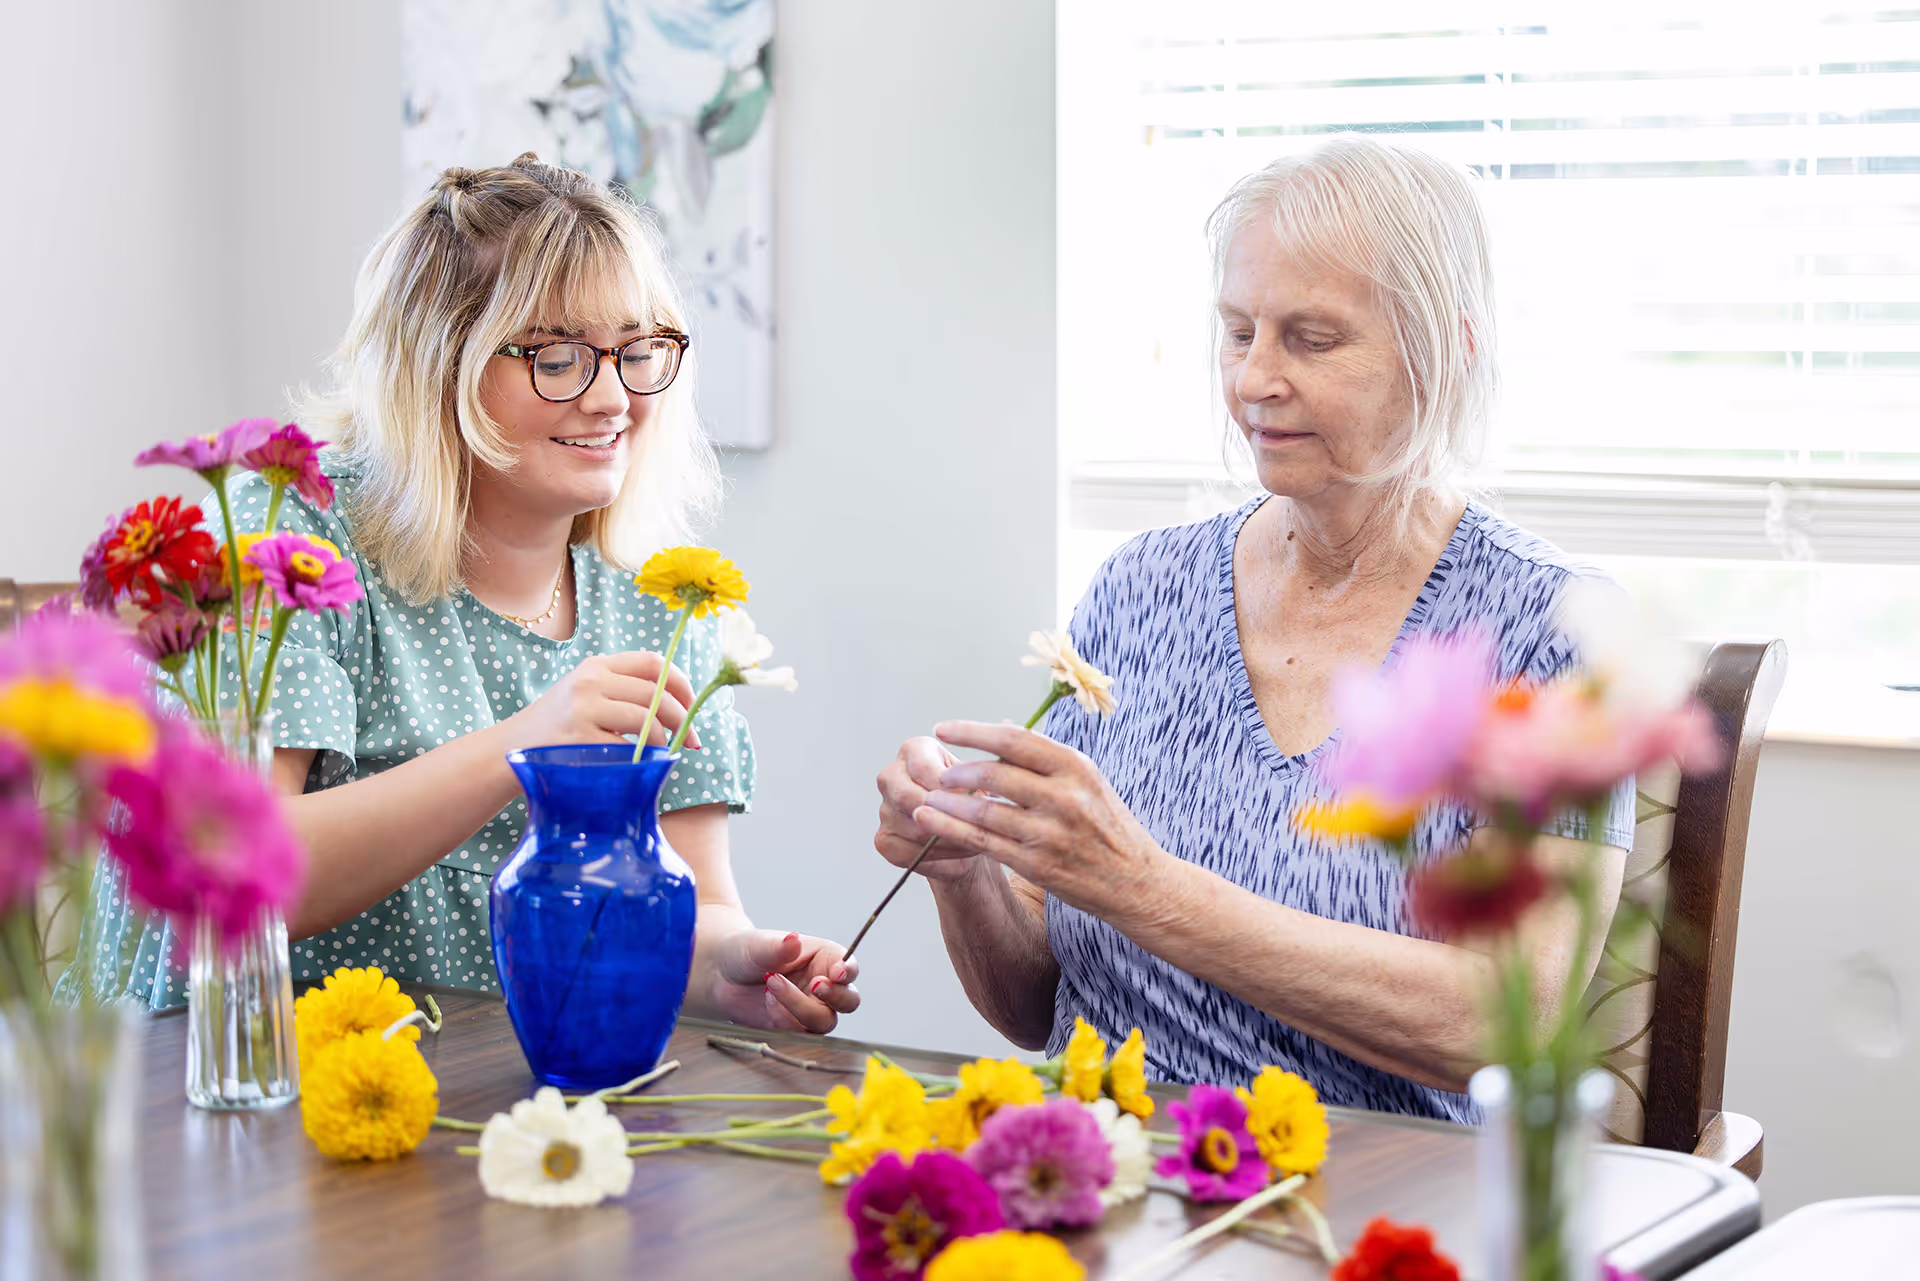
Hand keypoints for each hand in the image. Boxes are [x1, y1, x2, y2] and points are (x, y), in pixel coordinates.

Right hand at [502, 651, 701, 750]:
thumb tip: (677, 703)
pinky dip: (643, 757)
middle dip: (683, 718)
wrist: (509, 749)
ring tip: (666, 753)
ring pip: (647, 720)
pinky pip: (628, 747)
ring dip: (665, 740)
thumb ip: (621, 689)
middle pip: (656, 694)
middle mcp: (591, 681)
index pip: (653, 662)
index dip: (681, 683)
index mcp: (597, 665)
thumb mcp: (584, 693)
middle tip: (692, 739)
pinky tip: (643, 763)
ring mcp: (584, 708)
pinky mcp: (580, 737)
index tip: (693, 704)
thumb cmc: (556, 727)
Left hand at [704, 929, 861, 1033]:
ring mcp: (809, 1009)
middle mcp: (822, 985)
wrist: (719, 976)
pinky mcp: (793, 1029)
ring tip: (771, 986)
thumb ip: (778, 947)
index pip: (848, 967)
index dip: (848, 971)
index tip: (838, 973)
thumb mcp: (758, 946)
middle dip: (836, 996)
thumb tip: (793, 940)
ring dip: (801, 1007)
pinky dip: (784, 1021)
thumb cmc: (744, 952)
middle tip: (815, 985)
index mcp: (824, 959)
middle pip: (848, 1000)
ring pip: (824, 1021)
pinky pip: (799, 1035)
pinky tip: (766, 1004)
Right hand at [875, 736, 990, 881]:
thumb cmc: (976, 797)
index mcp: (914, 750)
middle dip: (946, 815)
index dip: (953, 789)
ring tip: (979, 841)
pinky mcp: (884, 840)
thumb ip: (995, 750)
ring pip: (912, 829)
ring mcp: (884, 809)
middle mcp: (891, 775)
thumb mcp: (989, 771)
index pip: (924, 768)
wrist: (967, 832)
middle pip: (909, 798)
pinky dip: (940, 860)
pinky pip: (908, 854)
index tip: (980, 800)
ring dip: (949, 839)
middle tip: (977, 825)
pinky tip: (963, 857)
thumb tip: (1009, 726)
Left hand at [912, 720, 1167, 917]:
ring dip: (948, 804)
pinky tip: (933, 823)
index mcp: (1076, 767)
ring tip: (925, 799)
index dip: (973, 731)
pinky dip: (954, 831)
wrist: (1136, 882)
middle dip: (959, 772)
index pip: (1015, 738)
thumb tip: (1003, 726)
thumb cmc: (1109, 827)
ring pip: (984, 811)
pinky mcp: (1038, 865)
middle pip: (995, 773)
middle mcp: (1064, 796)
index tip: (943, 728)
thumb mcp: (1089, 781)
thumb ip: (1047, 757)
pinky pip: (985, 843)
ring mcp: (1050, 833)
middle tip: (938, 773)